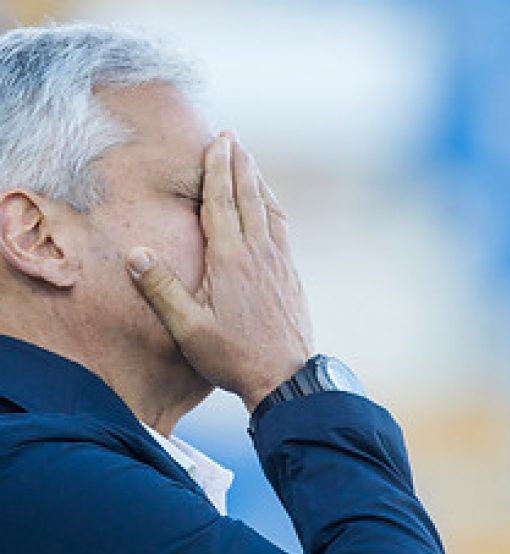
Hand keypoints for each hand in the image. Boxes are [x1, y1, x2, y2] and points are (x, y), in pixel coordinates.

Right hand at [126, 132, 313, 410]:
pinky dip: (274, 209)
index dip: (217, 169)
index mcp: (231, 260)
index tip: (216, 141)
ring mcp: (280, 265)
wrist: (287, 379)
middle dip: (239, 165)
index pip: (221, 202)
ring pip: (270, 211)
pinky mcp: (292, 278)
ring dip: (258, 183)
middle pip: (249, 198)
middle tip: (232, 138)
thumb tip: (136, 253)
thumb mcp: (189, 329)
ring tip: (250, 163)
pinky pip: (283, 231)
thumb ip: (161, 290)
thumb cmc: (235, 357)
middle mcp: (259, 254)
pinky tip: (271, 210)